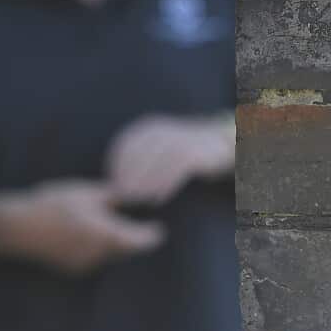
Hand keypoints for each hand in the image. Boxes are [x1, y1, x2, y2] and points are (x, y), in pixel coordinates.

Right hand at [0, 180, 163, 273]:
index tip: (160, 229)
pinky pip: (94, 260)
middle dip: (134, 239)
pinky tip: (88, 234)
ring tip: (111, 226)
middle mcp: (100, 255)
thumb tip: (140, 194)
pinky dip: (98, 249)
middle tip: (141, 225)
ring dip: (115, 244)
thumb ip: (118, 196)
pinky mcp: (73, 269)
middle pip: (127, 250)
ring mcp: (86, 265)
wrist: (18, 227)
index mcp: (108, 235)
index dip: (153, 236)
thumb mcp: (88, 193)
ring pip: (111, 255)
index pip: (142, 241)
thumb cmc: (55, 203)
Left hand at [106, 114, 234, 205]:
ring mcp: (179, 140)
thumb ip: (138, 163)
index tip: (114, 186)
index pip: (125, 146)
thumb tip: (114, 184)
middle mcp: (162, 131)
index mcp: (148, 129)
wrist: (216, 144)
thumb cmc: (180, 154)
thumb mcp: (156, 152)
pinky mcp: (194, 152)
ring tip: (138, 201)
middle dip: (129, 177)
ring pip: (158, 163)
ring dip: (146, 184)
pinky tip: (158, 200)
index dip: (117, 166)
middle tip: (123, 197)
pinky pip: (177, 170)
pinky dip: (166, 186)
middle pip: (140, 155)